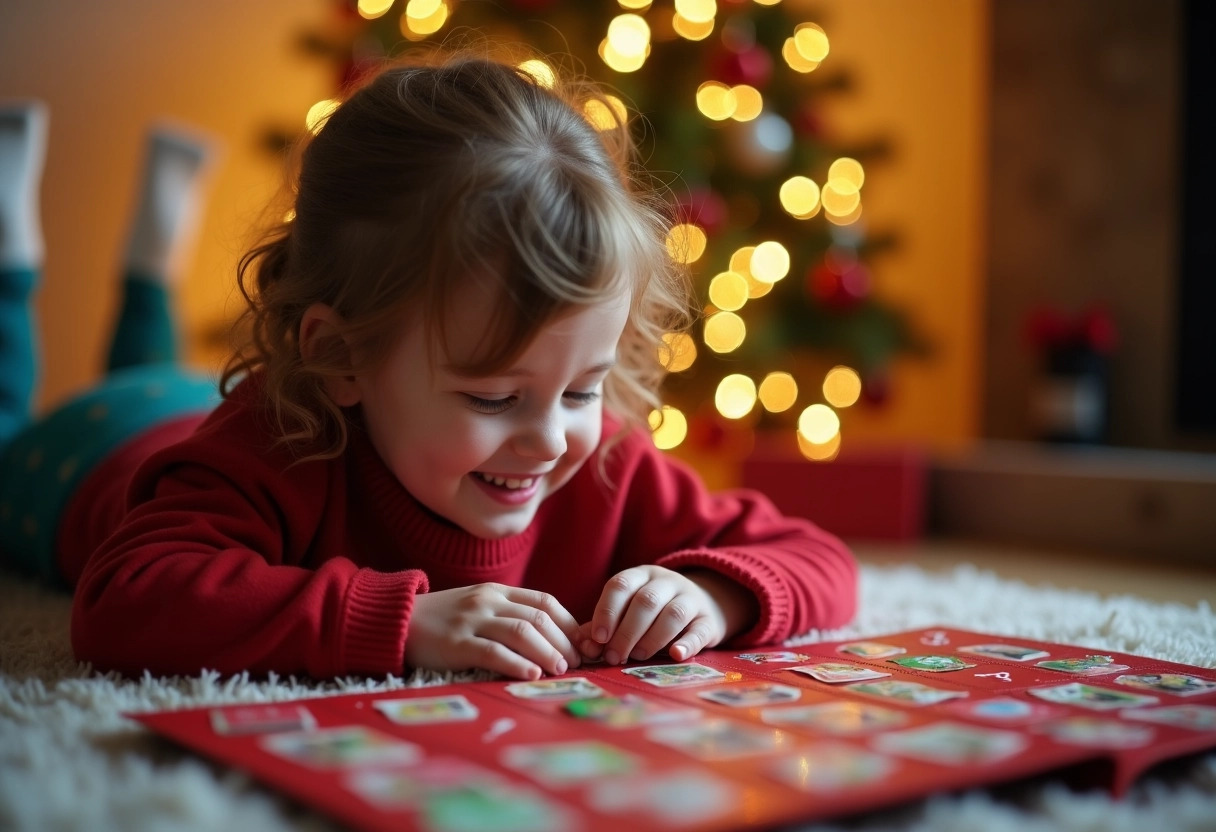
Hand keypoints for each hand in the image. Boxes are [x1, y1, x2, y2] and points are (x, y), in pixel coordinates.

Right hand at [404, 583, 581, 679]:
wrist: (396, 620)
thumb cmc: (444, 620)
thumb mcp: (480, 607)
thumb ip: (510, 615)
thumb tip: (553, 638)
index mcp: (498, 591)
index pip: (545, 601)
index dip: (569, 624)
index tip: (583, 645)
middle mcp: (488, 601)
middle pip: (538, 617)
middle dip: (564, 641)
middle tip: (576, 663)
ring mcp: (471, 620)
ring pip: (521, 631)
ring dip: (547, 652)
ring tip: (560, 670)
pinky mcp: (456, 643)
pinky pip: (493, 652)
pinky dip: (517, 664)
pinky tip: (531, 675)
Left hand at [579, 566, 756, 665]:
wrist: (704, 605)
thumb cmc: (654, 612)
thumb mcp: (629, 611)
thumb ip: (604, 627)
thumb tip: (582, 646)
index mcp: (641, 575)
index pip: (621, 585)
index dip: (607, 611)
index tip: (598, 638)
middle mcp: (666, 582)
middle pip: (645, 601)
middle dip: (626, 631)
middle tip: (613, 656)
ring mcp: (690, 598)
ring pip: (673, 613)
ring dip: (652, 637)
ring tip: (637, 657)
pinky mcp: (709, 620)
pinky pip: (699, 630)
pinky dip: (687, 643)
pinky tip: (675, 655)